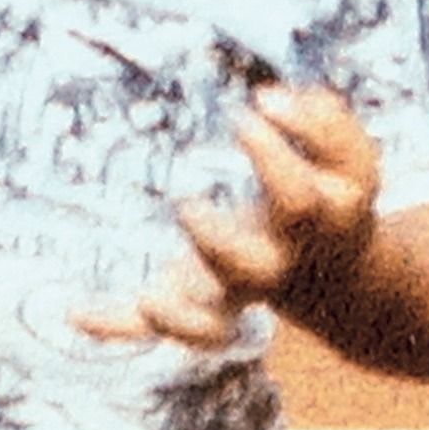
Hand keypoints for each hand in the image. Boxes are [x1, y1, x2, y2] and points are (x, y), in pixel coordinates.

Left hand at [74, 78, 384, 354]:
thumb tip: (269, 98)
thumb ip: (324, 120)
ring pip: (209, 329)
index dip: (272, 158)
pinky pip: (153, 330)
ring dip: (178, 317)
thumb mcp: (351, 158)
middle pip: (249, 272)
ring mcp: (231, 294)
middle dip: (214, 242)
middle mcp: (272, 269)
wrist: (333, 277)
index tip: (247, 111)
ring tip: (148, 295)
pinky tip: (77, 313)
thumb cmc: (331, 198)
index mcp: (313, 232)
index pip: (298, 201)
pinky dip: (117, 326)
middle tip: (183, 201)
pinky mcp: (195, 304)